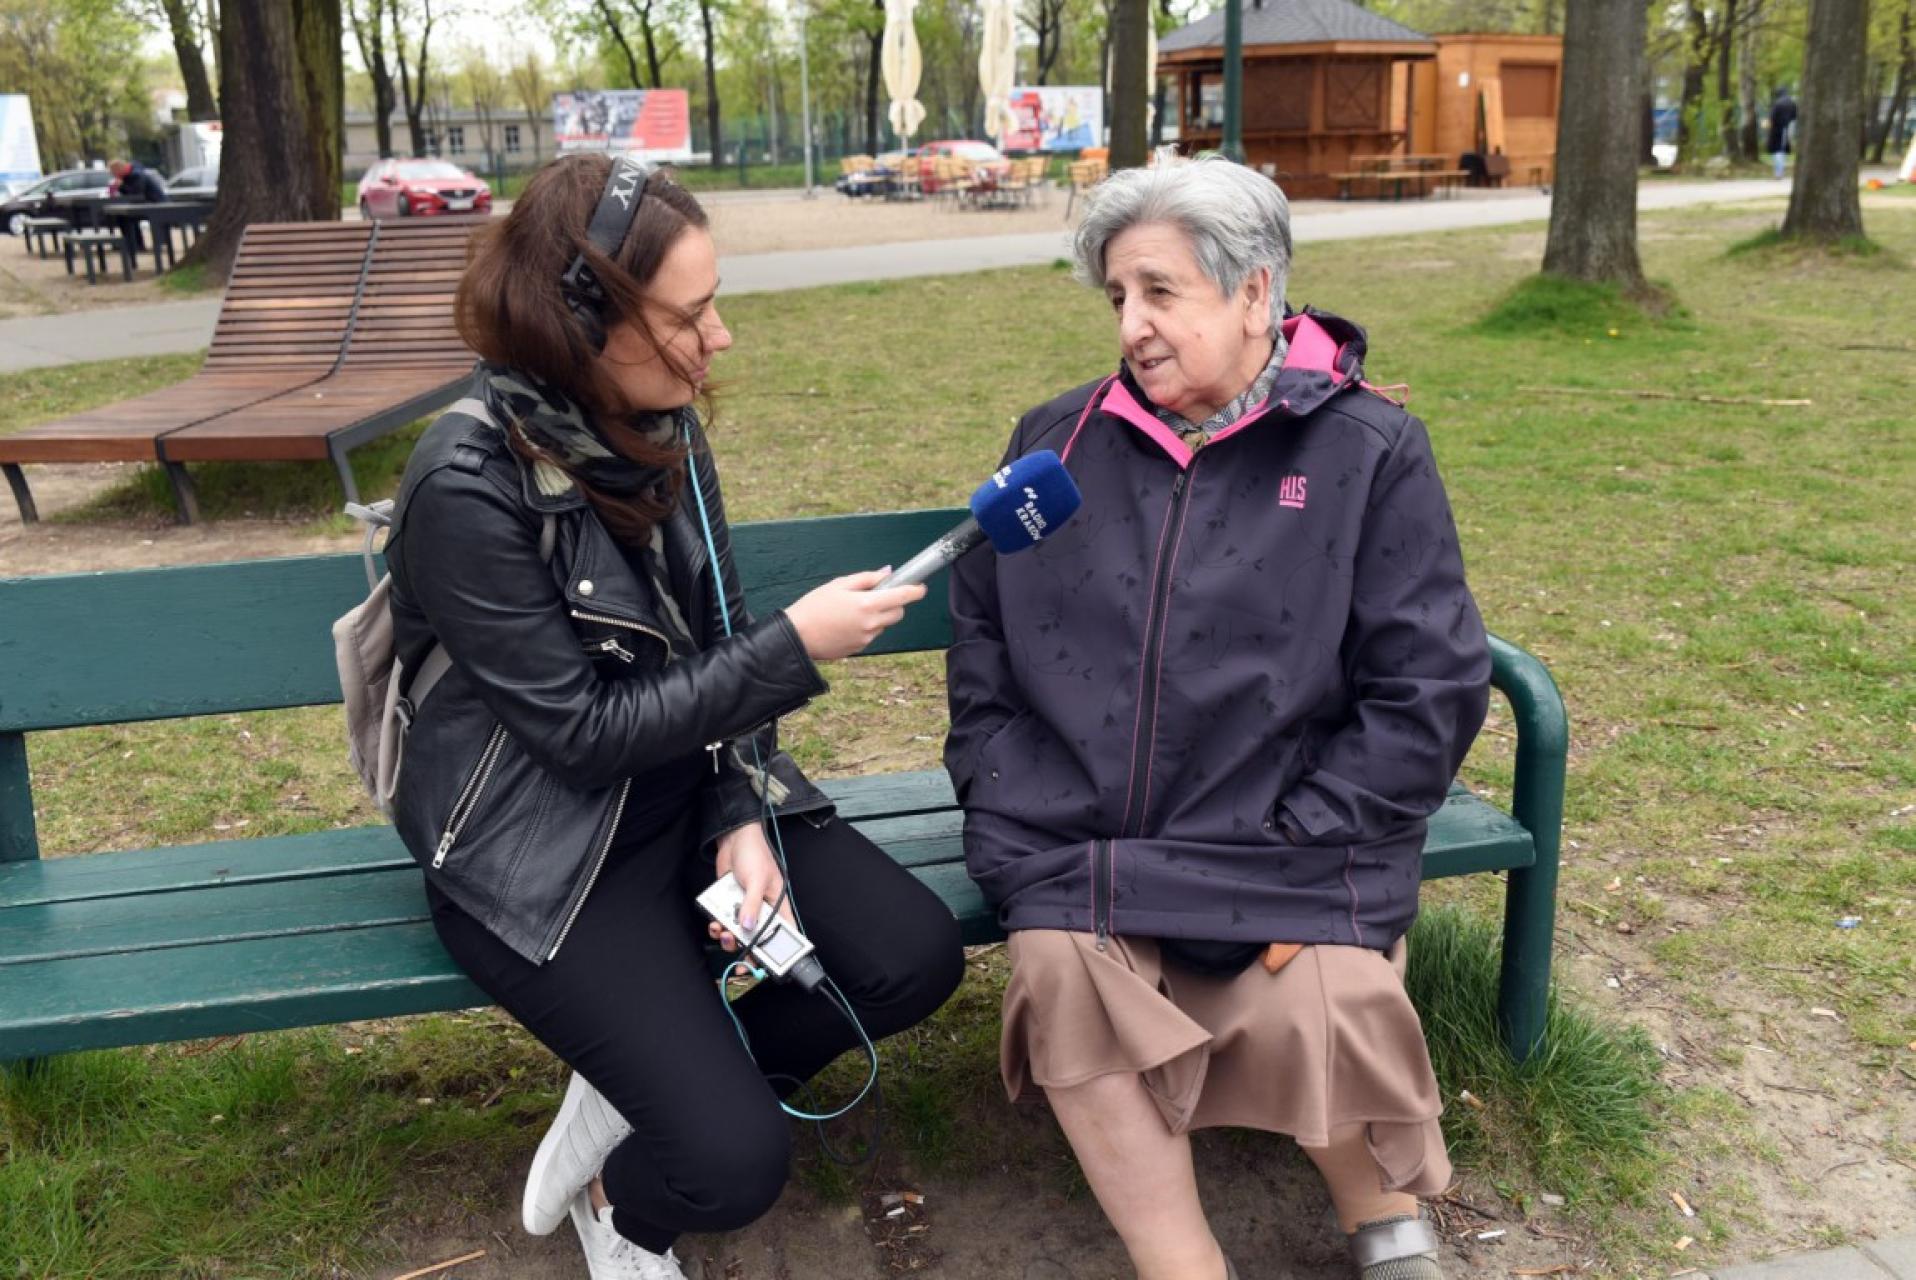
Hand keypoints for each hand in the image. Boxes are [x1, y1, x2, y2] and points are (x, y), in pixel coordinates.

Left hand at [709, 823, 797, 957]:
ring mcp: (744, 907)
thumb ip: (752, 904)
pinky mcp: (729, 904)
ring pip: (739, 933)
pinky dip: (718, 926)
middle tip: (741, 964)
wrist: (734, 839)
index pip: (784, 931)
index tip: (771, 965)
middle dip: (749, 950)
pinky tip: (715, 923)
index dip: (779, 950)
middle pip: (758, 937)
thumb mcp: (756, 879)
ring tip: (724, 935)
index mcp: (777, 904)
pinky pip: (724, 922)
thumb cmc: (754, 854)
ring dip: (729, 938)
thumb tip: (747, 926)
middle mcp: (762, 909)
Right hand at [783, 569, 926, 661]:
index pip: (902, 597)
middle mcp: (871, 624)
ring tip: (853, 610)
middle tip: (878, 596)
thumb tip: (887, 573)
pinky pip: (871, 635)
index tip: (920, 587)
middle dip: (894, 603)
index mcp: (867, 604)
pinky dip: (866, 627)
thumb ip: (866, 578)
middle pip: (898, 613)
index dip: (915, 591)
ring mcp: (866, 639)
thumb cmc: (814, 606)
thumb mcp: (839, 585)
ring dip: (878, 616)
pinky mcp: (859, 649)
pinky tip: (846, 623)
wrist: (797, 636)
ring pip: (884, 624)